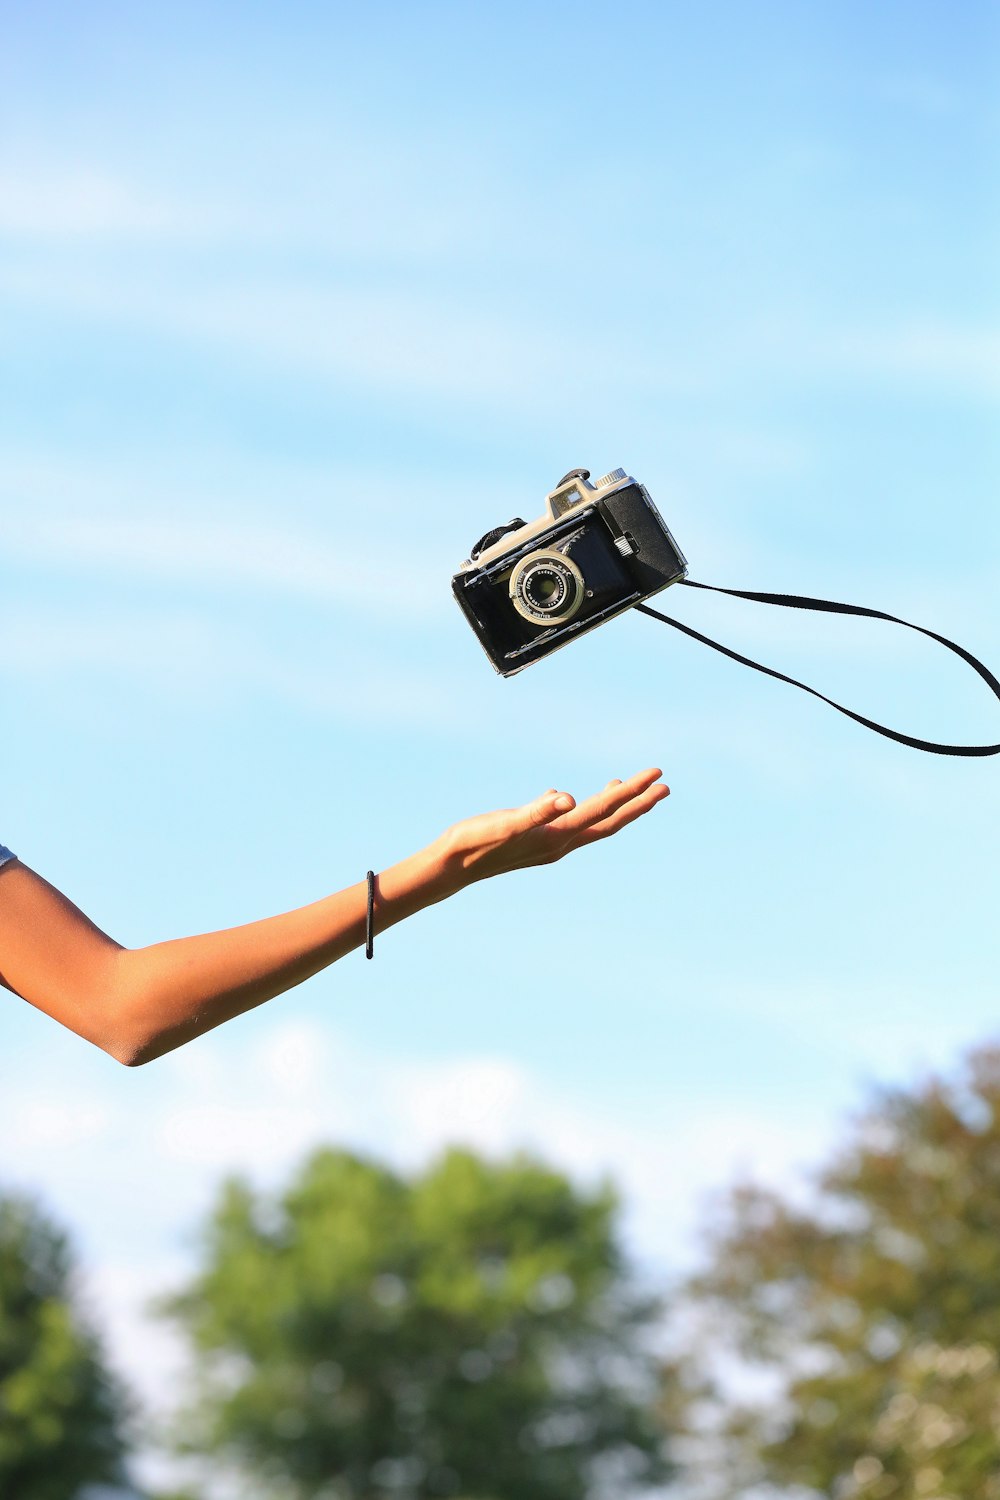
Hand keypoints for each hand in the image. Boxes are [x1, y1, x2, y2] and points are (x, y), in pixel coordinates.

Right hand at [435, 767, 668, 885]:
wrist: (452, 866)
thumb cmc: (475, 841)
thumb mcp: (506, 822)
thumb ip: (537, 810)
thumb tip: (566, 798)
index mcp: (557, 836)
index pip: (604, 810)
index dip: (631, 793)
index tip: (657, 776)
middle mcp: (560, 844)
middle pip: (609, 822)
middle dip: (637, 803)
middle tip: (663, 785)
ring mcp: (549, 846)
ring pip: (591, 825)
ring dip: (614, 808)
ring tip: (629, 788)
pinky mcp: (536, 843)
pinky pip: (569, 825)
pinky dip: (582, 810)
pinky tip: (569, 800)